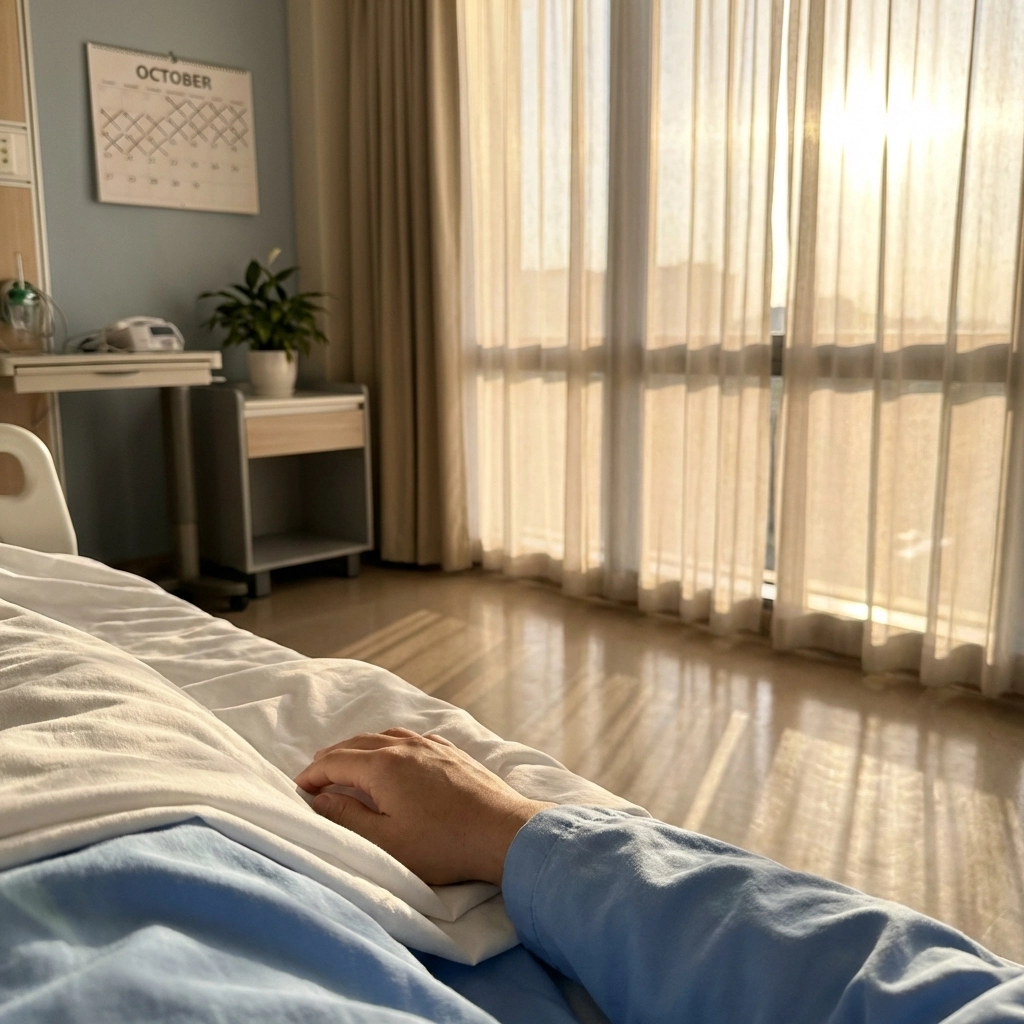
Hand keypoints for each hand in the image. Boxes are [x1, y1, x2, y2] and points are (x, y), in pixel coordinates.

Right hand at [294, 728, 554, 885]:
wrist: (502, 832)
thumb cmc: (443, 844)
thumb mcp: (385, 841)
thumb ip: (346, 817)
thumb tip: (318, 798)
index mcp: (382, 765)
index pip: (334, 761)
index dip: (312, 775)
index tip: (298, 790)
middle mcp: (404, 745)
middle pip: (356, 744)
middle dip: (331, 759)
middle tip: (315, 777)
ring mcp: (430, 744)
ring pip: (383, 736)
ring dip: (360, 749)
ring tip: (348, 765)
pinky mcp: (451, 750)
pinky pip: (409, 738)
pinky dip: (389, 744)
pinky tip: (393, 756)